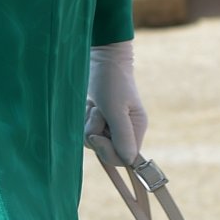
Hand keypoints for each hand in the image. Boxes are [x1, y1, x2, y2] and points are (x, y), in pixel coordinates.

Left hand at [84, 40, 147, 165]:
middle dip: (94, 135)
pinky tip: (89, 105)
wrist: (102, 58)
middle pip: (105, 151)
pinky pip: (86, 131)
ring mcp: (111, 126)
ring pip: (93, 142)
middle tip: (96, 113)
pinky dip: (83, 120)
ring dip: (87, 124)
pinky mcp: (99, 120)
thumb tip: (129, 161)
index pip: (124, 158)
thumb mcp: (115, 108)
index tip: (96, 136)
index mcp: (136, 129)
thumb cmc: (111, 81)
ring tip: (93, 106)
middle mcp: (126, 131)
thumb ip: (122, 135)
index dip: (107, 152)